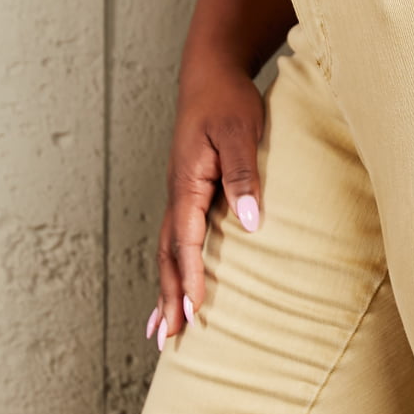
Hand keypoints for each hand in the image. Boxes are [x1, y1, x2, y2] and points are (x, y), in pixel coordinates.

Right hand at [146, 56, 264, 349]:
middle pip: (169, 255)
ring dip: (166, 289)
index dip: (190, 276)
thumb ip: (244, 177)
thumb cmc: (228, 102)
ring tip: (163, 329)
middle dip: (169, 296)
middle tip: (169, 338)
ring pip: (169, 251)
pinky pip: (178, 239)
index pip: (186, 240)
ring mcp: (180, 194)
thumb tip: (250, 224)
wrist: (211, 74)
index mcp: (187, 182)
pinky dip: (174, 267)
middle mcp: (177, 193)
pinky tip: (178, 285)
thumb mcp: (242, 134)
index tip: (194, 310)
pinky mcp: (189, 192)